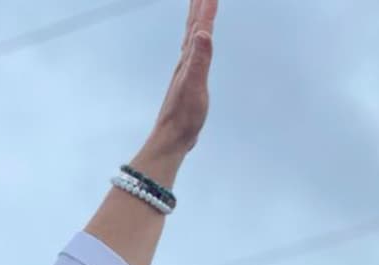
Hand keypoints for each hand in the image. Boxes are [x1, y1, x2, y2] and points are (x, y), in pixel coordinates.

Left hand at [143, 0, 216, 160]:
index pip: (199, 26)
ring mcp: (186, 69)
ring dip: (198, 18)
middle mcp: (185, 60)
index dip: (207, 7)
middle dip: (199, 6)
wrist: (171, 138)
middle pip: (192, 26)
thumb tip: (202, 33)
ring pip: (193, 36)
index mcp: (188, 59)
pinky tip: (198, 41)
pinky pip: (195, 50)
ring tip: (201, 5)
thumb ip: (199, 59)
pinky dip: (198, 38)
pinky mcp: (189, 79)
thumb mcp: (195, 86)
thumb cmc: (184, 115)